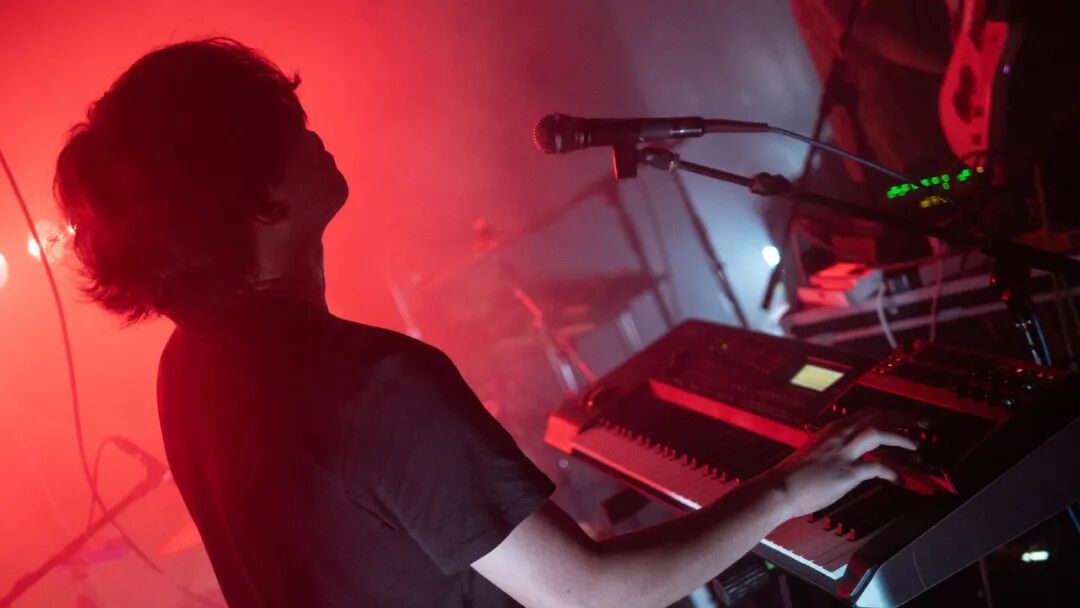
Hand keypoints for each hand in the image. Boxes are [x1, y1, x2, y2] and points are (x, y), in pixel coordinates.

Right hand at [763, 413, 916, 519]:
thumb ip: (832, 447)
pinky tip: (901, 479)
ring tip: (917, 447)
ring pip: (878, 433)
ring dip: (901, 438)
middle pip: (878, 417)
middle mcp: (840, 436)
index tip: (906, 420)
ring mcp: (843, 453)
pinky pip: (876, 468)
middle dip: (904, 419)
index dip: (891, 415)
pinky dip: (892, 472)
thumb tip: (847, 451)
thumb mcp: (815, 451)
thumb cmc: (794, 474)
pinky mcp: (846, 473)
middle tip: (924, 425)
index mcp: (833, 430)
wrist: (780, 488)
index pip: (868, 413)